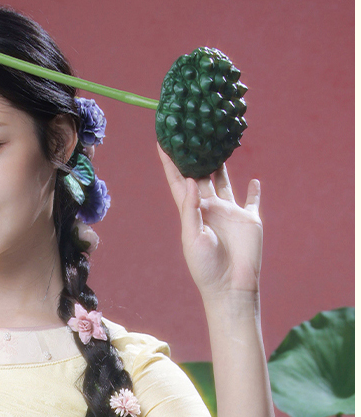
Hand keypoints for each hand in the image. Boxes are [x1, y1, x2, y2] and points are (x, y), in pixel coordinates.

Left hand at [156, 141, 261, 299]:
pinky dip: (254, 191)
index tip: (163, 140)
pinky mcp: (249, 219)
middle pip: (201, 175)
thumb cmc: (206, 267)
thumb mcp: (192, 238)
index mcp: (192, 212)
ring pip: (224, 181)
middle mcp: (210, 208)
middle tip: (192, 130)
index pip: (178, 181)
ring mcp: (230, 213)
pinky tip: (254, 179)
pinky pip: (252, 201)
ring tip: (218, 142)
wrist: (231, 286)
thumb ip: (191, 209)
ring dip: (221, 164)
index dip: (170, 162)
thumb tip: (190, 180)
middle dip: (196, 155)